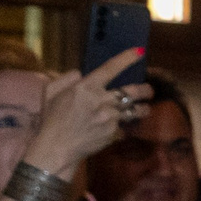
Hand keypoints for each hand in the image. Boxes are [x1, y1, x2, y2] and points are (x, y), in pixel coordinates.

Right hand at [21, 49, 150, 183]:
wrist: (56, 148)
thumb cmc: (51, 119)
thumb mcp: (50, 92)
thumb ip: (65, 78)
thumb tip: (80, 73)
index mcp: (86, 87)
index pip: (111, 68)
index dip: (127, 58)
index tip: (140, 51)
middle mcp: (102, 101)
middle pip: (133, 92)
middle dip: (146, 90)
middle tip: (149, 90)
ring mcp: (110, 118)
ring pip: (135, 111)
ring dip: (143, 109)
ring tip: (144, 108)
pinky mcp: (112, 133)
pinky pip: (123, 127)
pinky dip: (122, 127)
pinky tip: (119, 128)